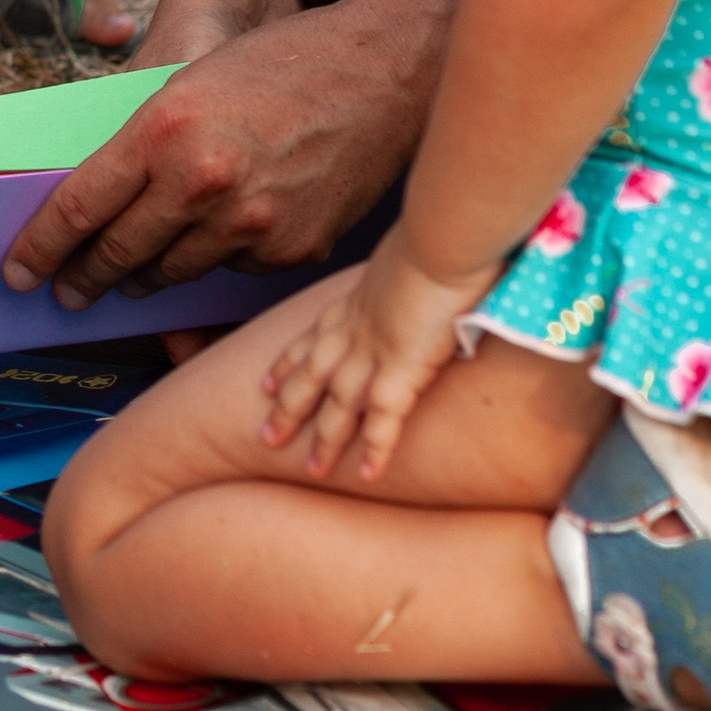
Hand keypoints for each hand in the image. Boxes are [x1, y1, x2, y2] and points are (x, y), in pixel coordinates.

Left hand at [0, 0, 455, 305]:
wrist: (381, 71)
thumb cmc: (280, 64)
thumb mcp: (190, 83)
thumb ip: (143, 142)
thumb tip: (94, 197)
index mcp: (165, 129)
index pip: (80, 207)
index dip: (40, 247)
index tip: (18, 272)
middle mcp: (202, 182)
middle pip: (119, 253)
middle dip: (82, 275)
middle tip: (64, 289)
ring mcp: (250, 224)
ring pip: (172, 272)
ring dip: (144, 275)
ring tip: (127, 273)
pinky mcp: (291, 250)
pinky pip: (231, 271)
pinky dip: (216, 258)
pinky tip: (217, 238)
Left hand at [260, 234, 490, 481]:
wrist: (444, 234)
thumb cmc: (439, 235)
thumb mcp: (412, 255)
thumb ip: (409, 276)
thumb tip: (426, 280)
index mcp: (356, 300)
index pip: (313, 335)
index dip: (287, 361)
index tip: (266, 382)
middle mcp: (355, 327)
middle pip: (311, 375)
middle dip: (288, 408)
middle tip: (265, 439)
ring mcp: (374, 350)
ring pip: (338, 404)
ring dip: (324, 438)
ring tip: (312, 471)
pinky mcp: (402, 368)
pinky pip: (383, 420)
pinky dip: (373, 449)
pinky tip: (365, 475)